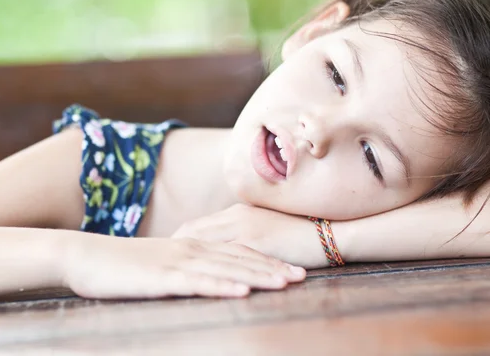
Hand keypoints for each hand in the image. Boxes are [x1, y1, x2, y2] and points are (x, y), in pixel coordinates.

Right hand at [62, 233, 305, 298]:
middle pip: (239, 258)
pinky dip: (223, 285)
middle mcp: (191, 249)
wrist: (85, 256)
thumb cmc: (122, 264)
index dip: (266, 261)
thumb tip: (204, 275)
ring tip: (285, 283)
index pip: (238, 252)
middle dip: (272, 267)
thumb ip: (184, 266)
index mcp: (192, 245)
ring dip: (258, 274)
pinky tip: (242, 290)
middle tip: (302, 275)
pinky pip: (198, 281)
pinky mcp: (162, 277)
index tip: (291, 269)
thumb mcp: (160, 263)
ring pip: (226, 267)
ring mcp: (177, 261)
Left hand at [172, 204, 329, 268]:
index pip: (198, 226)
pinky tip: (193, 278)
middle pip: (193, 232)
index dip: (179, 241)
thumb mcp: (270, 230)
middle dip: (173, 249)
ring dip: (184, 257)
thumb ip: (248, 236)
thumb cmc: (304, 233)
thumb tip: (229, 252)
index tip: (164, 255)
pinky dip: (206, 265)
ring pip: (203, 242)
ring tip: (166, 272)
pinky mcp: (256, 240)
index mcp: (238, 211)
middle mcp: (237, 215)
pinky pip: (223, 254)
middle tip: (155, 264)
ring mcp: (245, 226)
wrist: (333, 231)